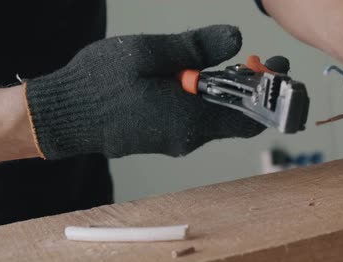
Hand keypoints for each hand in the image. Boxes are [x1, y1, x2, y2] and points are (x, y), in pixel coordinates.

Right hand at [25, 25, 264, 159]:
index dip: (270, 93)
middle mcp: (189, 138)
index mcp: (190, 120)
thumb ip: (195, 48)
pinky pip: (198, 120)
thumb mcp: (148, 54)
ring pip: (218, 118)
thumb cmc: (98, 84)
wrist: (63, 116)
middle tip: (255, 60)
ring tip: (228, 64)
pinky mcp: (166, 137)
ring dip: (228, 93)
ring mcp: (177, 141)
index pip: (251, 117)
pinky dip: (209, 100)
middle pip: (238, 118)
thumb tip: (236, 39)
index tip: (278, 67)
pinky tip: (198, 79)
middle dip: (252, 89)